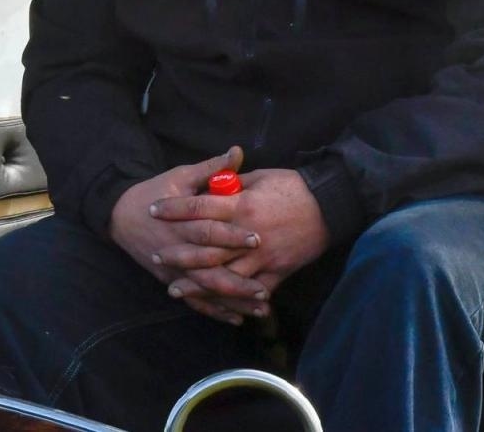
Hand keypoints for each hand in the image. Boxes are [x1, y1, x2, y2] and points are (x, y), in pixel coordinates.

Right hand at [108, 148, 261, 323]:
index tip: (257, 238)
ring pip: (204, 288)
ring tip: (261, 306)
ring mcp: (172, 268)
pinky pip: (193, 300)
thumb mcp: (180, 176)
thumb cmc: (155, 192)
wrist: (120, 215)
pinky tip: (237, 318)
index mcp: (179, 221)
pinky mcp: (170, 280)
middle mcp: (175, 249)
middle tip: (265, 285)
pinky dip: (214, 311)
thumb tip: (237, 152)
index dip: (231, 235)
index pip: (208, 230)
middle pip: (208, 267)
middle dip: (237, 277)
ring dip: (232, 300)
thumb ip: (210, 169)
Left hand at [150, 168, 330, 318]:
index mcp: (242, 205)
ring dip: (199, 286)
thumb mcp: (260, 177)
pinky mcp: (278, 271)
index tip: (153, 210)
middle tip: (157, 258)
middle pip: (206, 248)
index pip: (199, 207)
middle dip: (179, 254)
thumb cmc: (293, 186)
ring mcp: (264, 257)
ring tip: (176, 290)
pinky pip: (252, 291)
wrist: (330, 205)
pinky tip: (216, 307)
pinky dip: (234, 301)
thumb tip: (211, 183)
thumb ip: (231, 183)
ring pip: (225, 277)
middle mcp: (248, 234)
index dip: (174, 209)